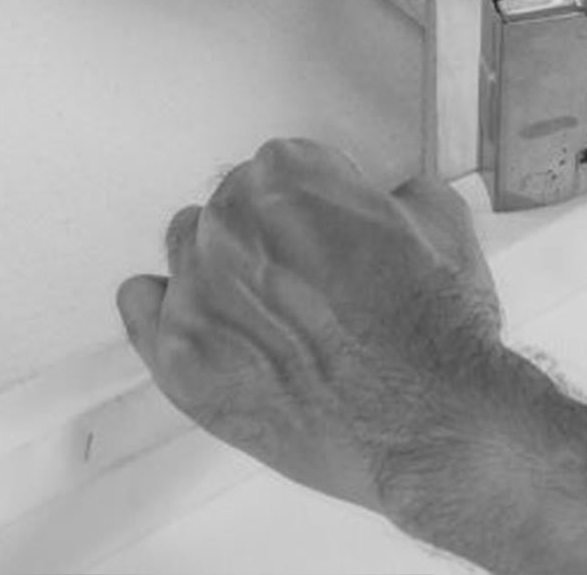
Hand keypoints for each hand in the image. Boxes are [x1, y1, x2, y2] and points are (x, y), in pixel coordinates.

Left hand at [116, 139, 503, 515]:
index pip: (282, 165)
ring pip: (188, 248)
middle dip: (272, 232)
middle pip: (233, 205)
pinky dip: (168, 307)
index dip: (317, 198)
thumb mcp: (444, 221)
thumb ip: (395, 191)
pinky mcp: (182, 361)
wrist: (432, 422)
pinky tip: (207, 320)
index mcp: (287, 177)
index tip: (331, 227)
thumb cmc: (439, 329)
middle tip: (314, 276)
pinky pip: (142, 306)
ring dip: (224, 266)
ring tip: (272, 305)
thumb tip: (384, 200)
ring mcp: (198, 294)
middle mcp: (229, 224)